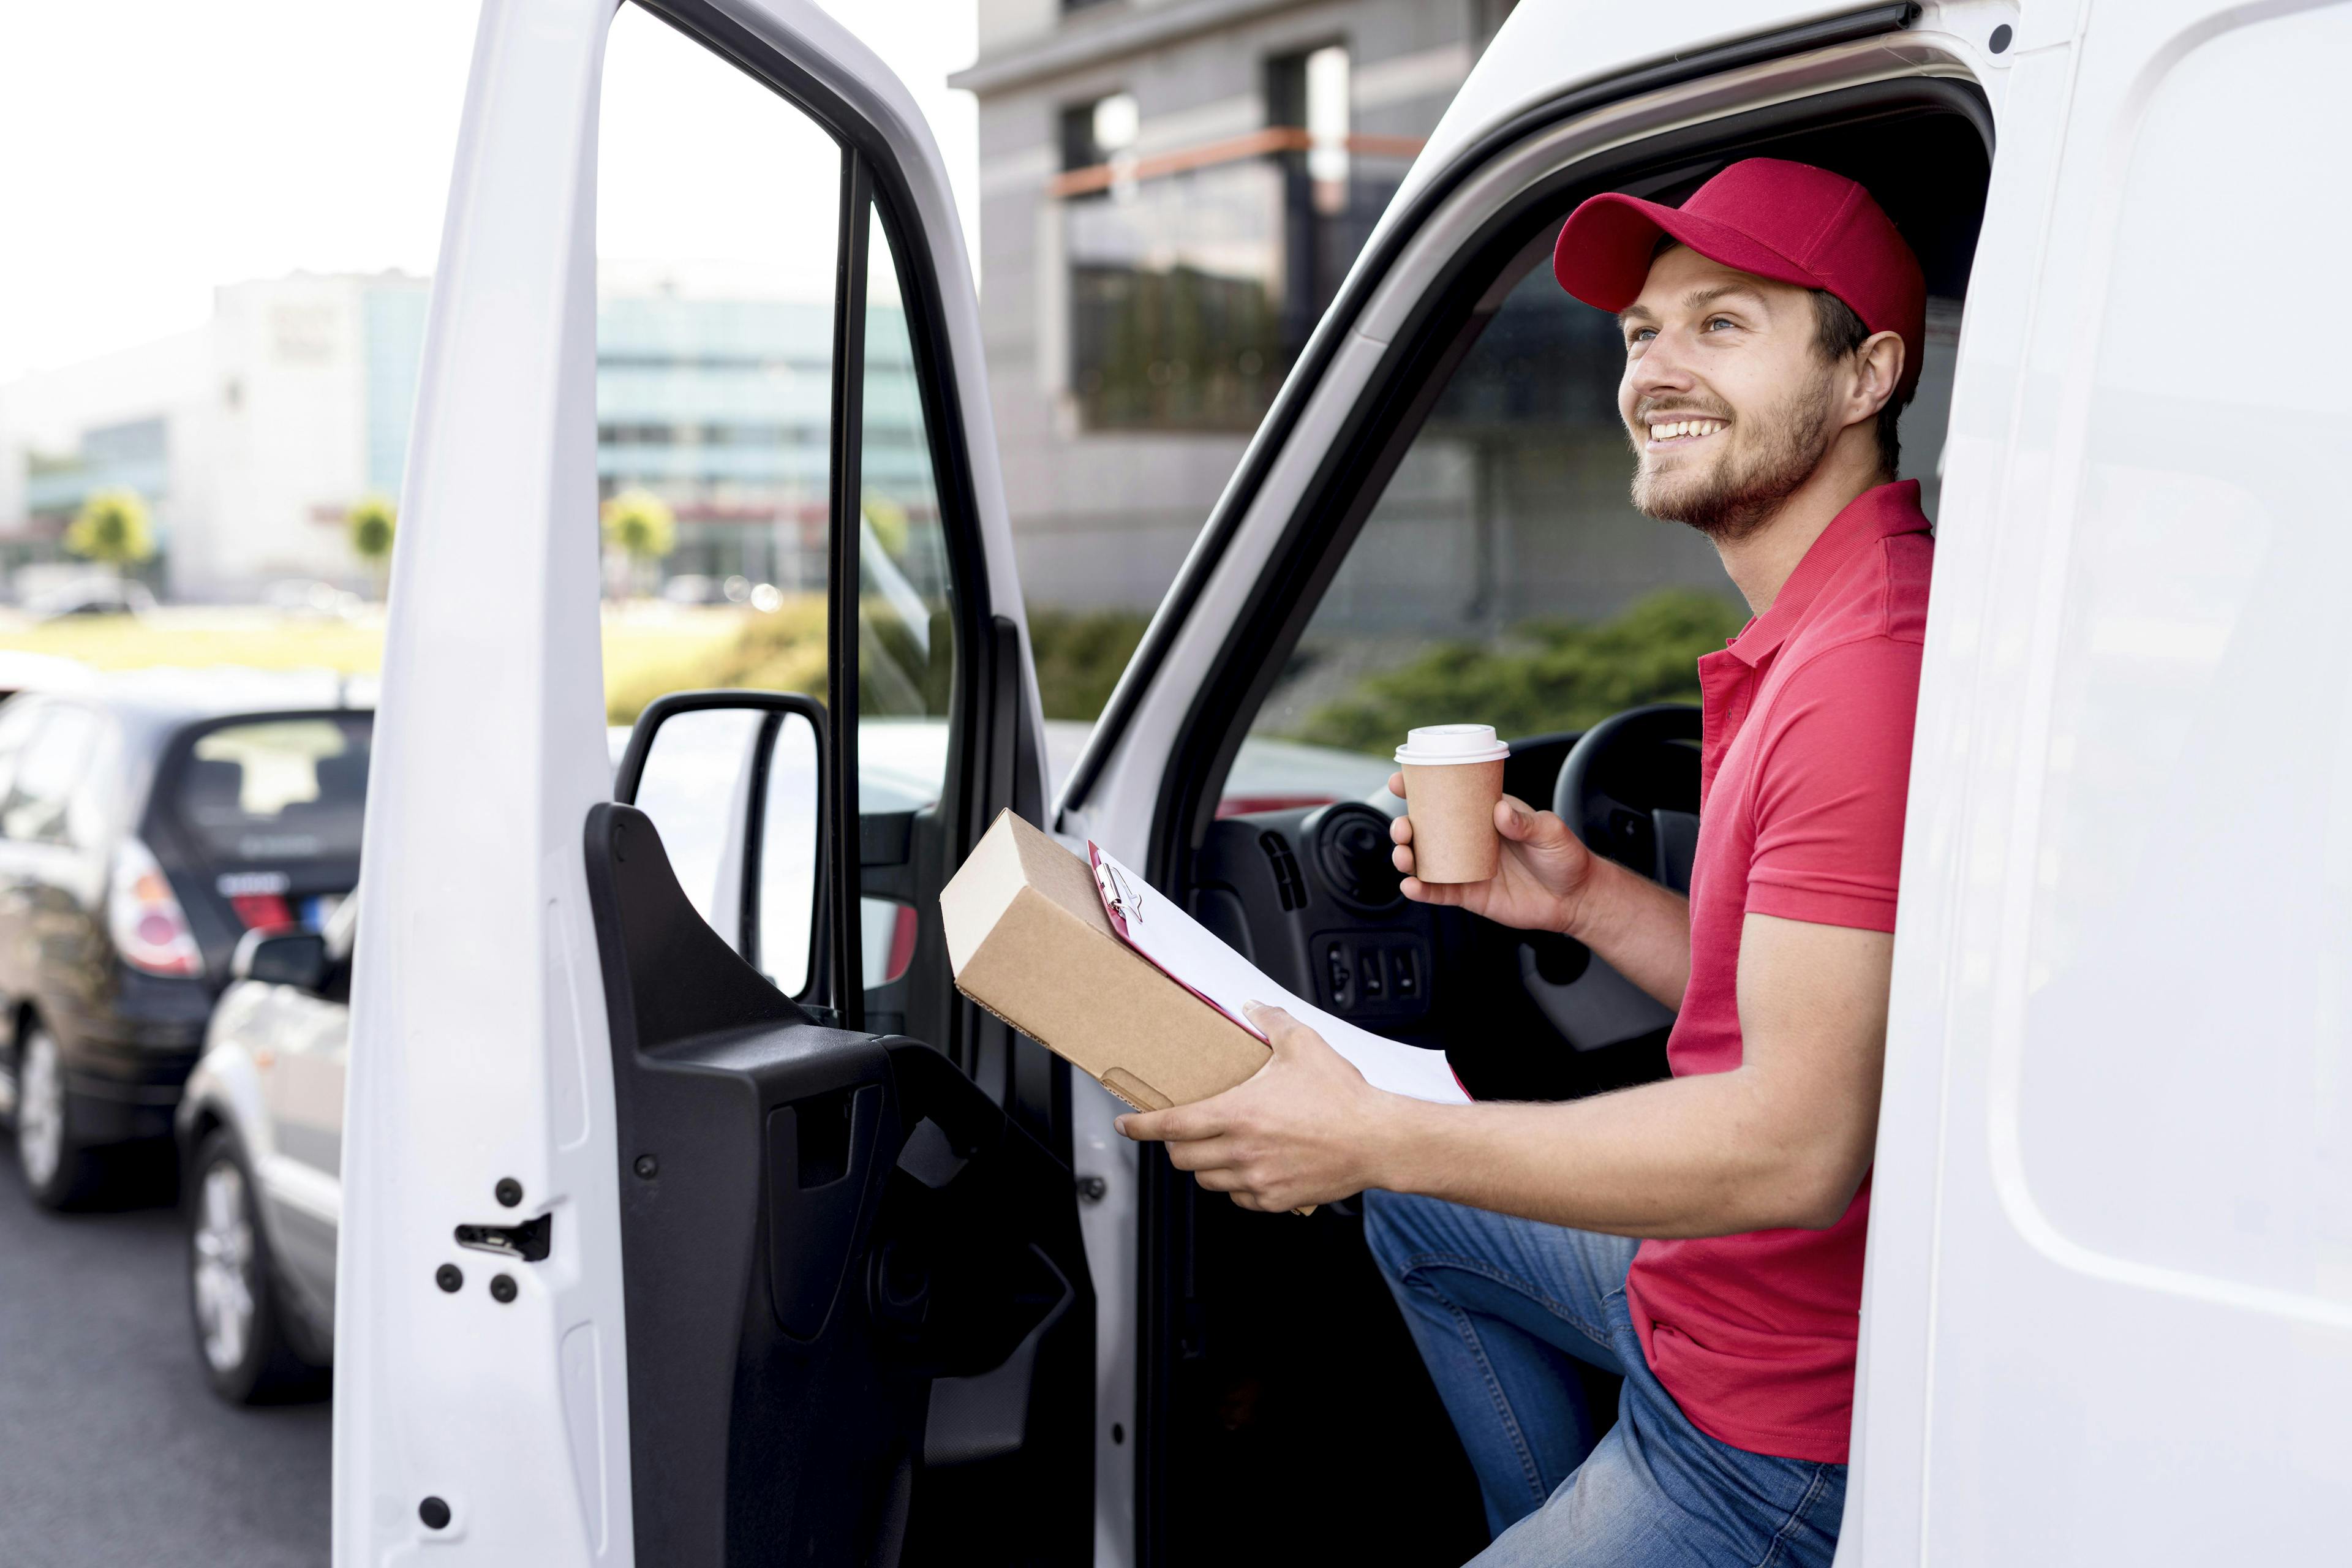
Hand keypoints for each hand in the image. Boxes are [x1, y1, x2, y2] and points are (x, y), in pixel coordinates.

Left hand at [1113, 1003, 1399, 1211]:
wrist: (1377, 1140)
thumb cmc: (1342, 1097)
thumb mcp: (1303, 1045)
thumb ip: (1270, 1022)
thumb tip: (1254, 1006)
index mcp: (1238, 1114)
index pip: (1171, 1125)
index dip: (1141, 1127)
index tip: (1127, 1125)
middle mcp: (1241, 1151)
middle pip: (1182, 1158)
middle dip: (1174, 1144)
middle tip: (1182, 1132)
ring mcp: (1257, 1179)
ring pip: (1207, 1181)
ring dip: (1205, 1165)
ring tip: (1219, 1147)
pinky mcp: (1275, 1199)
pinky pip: (1238, 1197)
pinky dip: (1236, 1184)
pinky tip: (1250, 1166)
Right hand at [1387, 776, 1599, 935]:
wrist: (1576, 898)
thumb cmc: (1565, 857)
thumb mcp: (1551, 831)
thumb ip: (1526, 822)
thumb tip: (1500, 812)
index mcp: (1484, 815)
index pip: (1447, 797)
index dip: (1418, 788)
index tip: (1399, 781)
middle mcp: (1469, 840)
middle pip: (1425, 830)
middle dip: (1403, 826)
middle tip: (1403, 828)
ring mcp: (1466, 867)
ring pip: (1424, 860)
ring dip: (1405, 856)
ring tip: (1404, 856)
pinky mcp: (1469, 894)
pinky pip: (1438, 892)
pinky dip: (1420, 890)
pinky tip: (1411, 887)